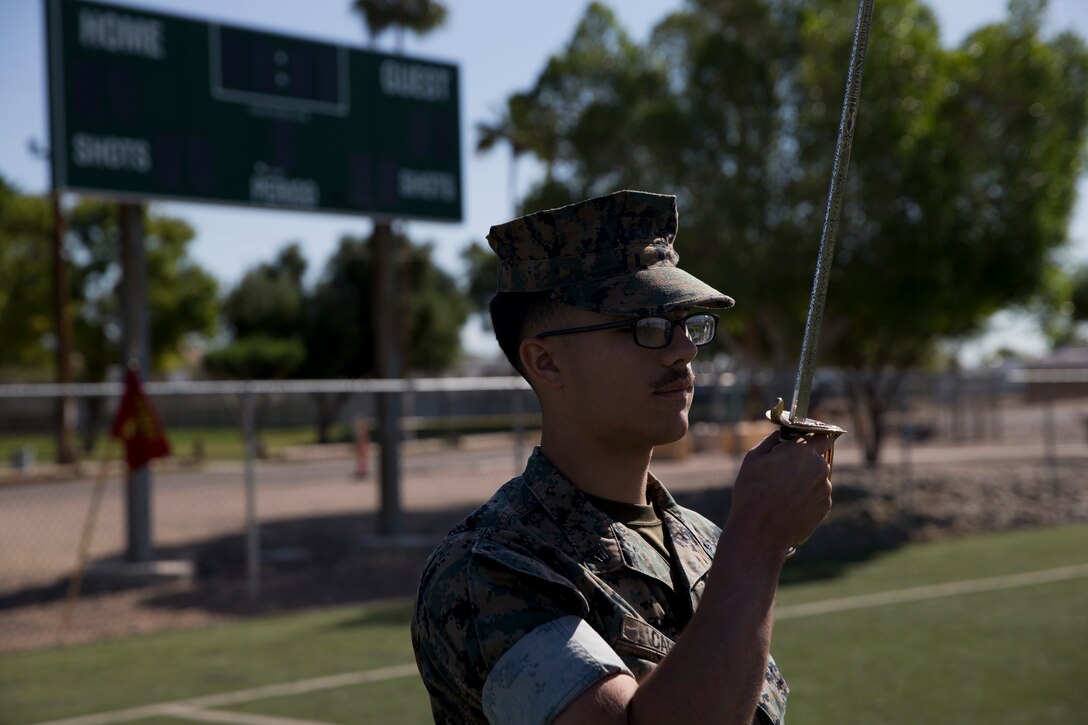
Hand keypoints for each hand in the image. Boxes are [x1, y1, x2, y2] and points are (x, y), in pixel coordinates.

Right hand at [727, 430, 832, 554]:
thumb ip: (771, 441)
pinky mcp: (825, 506)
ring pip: (816, 478)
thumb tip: (781, 434)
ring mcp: (824, 488)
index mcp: (802, 451)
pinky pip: (817, 496)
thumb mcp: (753, 459)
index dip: (812, 439)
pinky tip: (789, 506)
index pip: (821, 436)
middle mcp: (819, 467)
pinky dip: (806, 498)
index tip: (802, 445)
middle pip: (816, 458)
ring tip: (782, 495)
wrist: (760, 532)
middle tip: (782, 474)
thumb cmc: (752, 492)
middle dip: (803, 463)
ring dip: (804, 481)